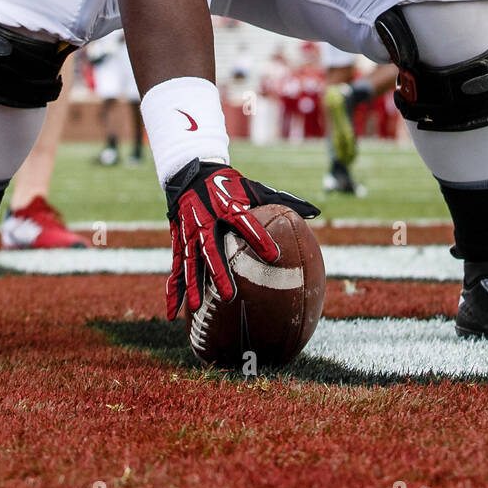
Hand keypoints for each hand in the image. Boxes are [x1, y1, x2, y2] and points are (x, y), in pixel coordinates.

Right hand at [164, 159, 319, 319]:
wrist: (190, 172)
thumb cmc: (229, 184)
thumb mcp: (254, 188)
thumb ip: (284, 200)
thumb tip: (315, 211)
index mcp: (227, 205)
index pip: (244, 222)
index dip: (258, 238)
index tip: (274, 255)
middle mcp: (205, 220)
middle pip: (211, 248)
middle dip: (219, 272)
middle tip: (230, 295)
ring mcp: (188, 232)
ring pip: (188, 262)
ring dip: (192, 286)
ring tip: (196, 308)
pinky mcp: (177, 242)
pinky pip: (175, 269)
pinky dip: (172, 292)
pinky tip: (172, 315)